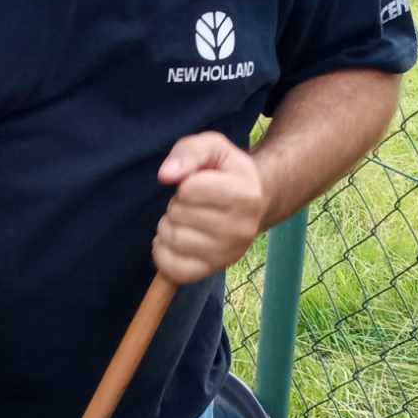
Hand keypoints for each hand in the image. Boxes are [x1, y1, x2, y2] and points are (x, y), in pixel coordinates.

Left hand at [154, 132, 268, 283]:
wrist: (254, 202)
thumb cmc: (227, 172)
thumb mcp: (214, 147)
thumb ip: (189, 151)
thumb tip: (165, 175)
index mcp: (244, 195)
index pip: (189, 189)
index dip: (185, 183)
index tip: (199, 183)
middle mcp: (241, 228)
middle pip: (178, 214)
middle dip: (177, 204)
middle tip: (193, 203)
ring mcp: (228, 253)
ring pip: (172, 239)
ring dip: (169, 226)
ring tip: (187, 219)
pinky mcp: (213, 270)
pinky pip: (172, 268)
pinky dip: (163, 252)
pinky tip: (175, 240)